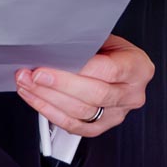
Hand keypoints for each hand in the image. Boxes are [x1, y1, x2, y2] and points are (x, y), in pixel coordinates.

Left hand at [14, 33, 151, 136]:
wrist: (123, 67)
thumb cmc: (114, 52)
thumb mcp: (107, 39)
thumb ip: (87, 45)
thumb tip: (54, 46)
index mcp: (138, 68)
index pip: (107, 71)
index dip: (76, 71)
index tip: (49, 67)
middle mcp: (131, 94)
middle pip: (93, 95)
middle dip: (57, 86)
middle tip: (32, 76)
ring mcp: (117, 114)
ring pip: (81, 112)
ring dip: (48, 99)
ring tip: (28, 85)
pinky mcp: (102, 126)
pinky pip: (74, 126)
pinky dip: (52, 114)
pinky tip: (37, 101)